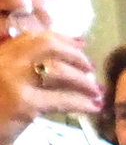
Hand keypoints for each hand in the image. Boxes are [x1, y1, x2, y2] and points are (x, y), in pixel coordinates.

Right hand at [0, 30, 100, 144]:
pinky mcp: (23, 105)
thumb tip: (71, 46)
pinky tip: (93, 107)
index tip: (81, 45)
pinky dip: (82, 103)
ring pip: (59, 72)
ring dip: (84, 81)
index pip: (34, 37)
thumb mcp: (5, 80)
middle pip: (47, 46)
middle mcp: (3, 61)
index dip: (62, 40)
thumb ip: (26, 65)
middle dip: (75, 55)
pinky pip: (62, 100)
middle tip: (91, 68)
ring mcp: (12, 81)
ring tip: (97, 91)